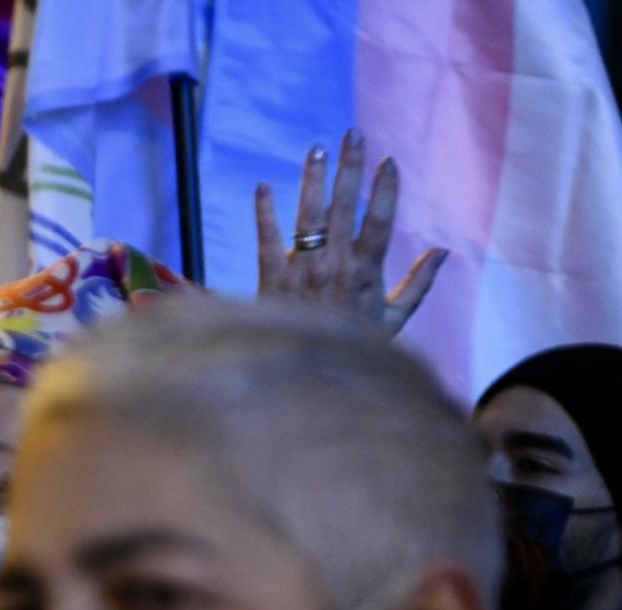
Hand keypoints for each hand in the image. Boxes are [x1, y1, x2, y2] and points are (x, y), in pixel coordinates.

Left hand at [255, 129, 445, 337]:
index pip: (379, 223)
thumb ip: (418, 285)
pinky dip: (264, 213)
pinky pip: (266, 239)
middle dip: (349, 168)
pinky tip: (264, 186)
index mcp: (365, 274)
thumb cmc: (351, 347)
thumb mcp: (392, 321)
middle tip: (353, 134)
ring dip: (312, 180)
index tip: (389, 161)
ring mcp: (301, 271)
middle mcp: (333, 267)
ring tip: (317, 149)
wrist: (300, 379)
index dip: (385, 191)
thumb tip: (442, 252)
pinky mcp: (270, 278)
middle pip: (343, 208)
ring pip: (307, 217)